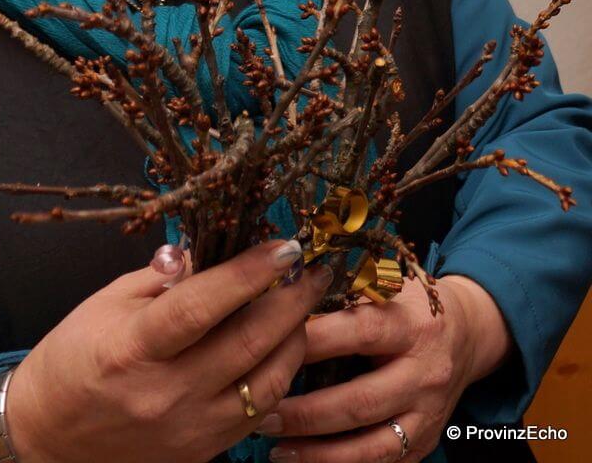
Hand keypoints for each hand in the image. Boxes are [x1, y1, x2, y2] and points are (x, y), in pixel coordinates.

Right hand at [5, 241, 333, 462]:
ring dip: (295, 338)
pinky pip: (257, 413)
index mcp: (133, 348)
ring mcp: (188, 430)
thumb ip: (165, 277)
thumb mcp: (110, 300)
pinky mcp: (203, 453)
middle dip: (291, 300)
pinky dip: (278, 375)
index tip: (285, 244)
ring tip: (303, 304)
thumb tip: (215, 248)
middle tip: (314, 268)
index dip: (248, 272)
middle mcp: (165, 394)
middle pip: (246, 343)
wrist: (50, 436)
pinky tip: (283, 346)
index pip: (201, 305)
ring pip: (265, 383)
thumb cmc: (75, 355)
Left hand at [256, 275, 510, 461]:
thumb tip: (284, 294)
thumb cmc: (410, 303)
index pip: (359, 333)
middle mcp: (425, 374)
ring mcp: (428, 414)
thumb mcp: (387, 284)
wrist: (467, 333)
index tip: (271, 346)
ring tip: (275, 447)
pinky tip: (305, 461)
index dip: (315, 342)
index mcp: (411, 325)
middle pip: (361, 401)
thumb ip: (345, 290)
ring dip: (319, 452)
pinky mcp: (426, 442)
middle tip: (262, 413)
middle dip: (307, 414)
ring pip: (372, 445)